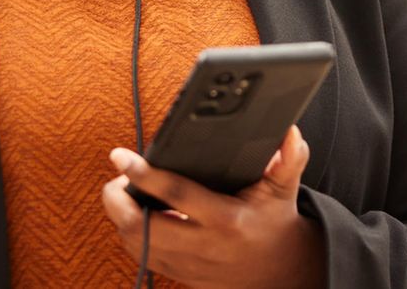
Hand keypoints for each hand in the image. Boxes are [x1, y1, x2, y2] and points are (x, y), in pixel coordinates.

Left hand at [102, 126, 325, 288]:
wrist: (280, 272)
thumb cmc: (275, 222)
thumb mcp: (284, 189)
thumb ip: (290, 158)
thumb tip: (289, 133)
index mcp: (226, 219)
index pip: (175, 194)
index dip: (144, 174)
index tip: (121, 156)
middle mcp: (203, 244)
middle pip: (140, 225)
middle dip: (117, 198)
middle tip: (118, 176)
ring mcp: (188, 264)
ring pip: (135, 243)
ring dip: (121, 217)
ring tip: (125, 192)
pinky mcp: (181, 275)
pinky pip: (142, 257)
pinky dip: (131, 235)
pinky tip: (137, 215)